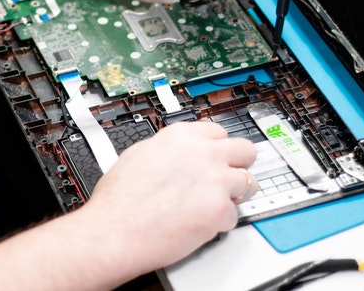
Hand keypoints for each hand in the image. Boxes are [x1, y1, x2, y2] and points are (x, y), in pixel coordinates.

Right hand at [82, 121, 256, 272]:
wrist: (114, 231)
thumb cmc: (118, 201)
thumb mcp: (139, 154)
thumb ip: (168, 149)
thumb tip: (179, 153)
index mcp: (180, 136)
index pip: (219, 132)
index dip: (217, 148)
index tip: (217, 157)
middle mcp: (202, 153)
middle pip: (245, 150)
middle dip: (238, 165)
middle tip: (227, 178)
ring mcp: (214, 180)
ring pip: (249, 182)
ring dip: (234, 195)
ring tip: (213, 206)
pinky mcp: (219, 209)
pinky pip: (235, 215)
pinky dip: (221, 222)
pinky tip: (200, 224)